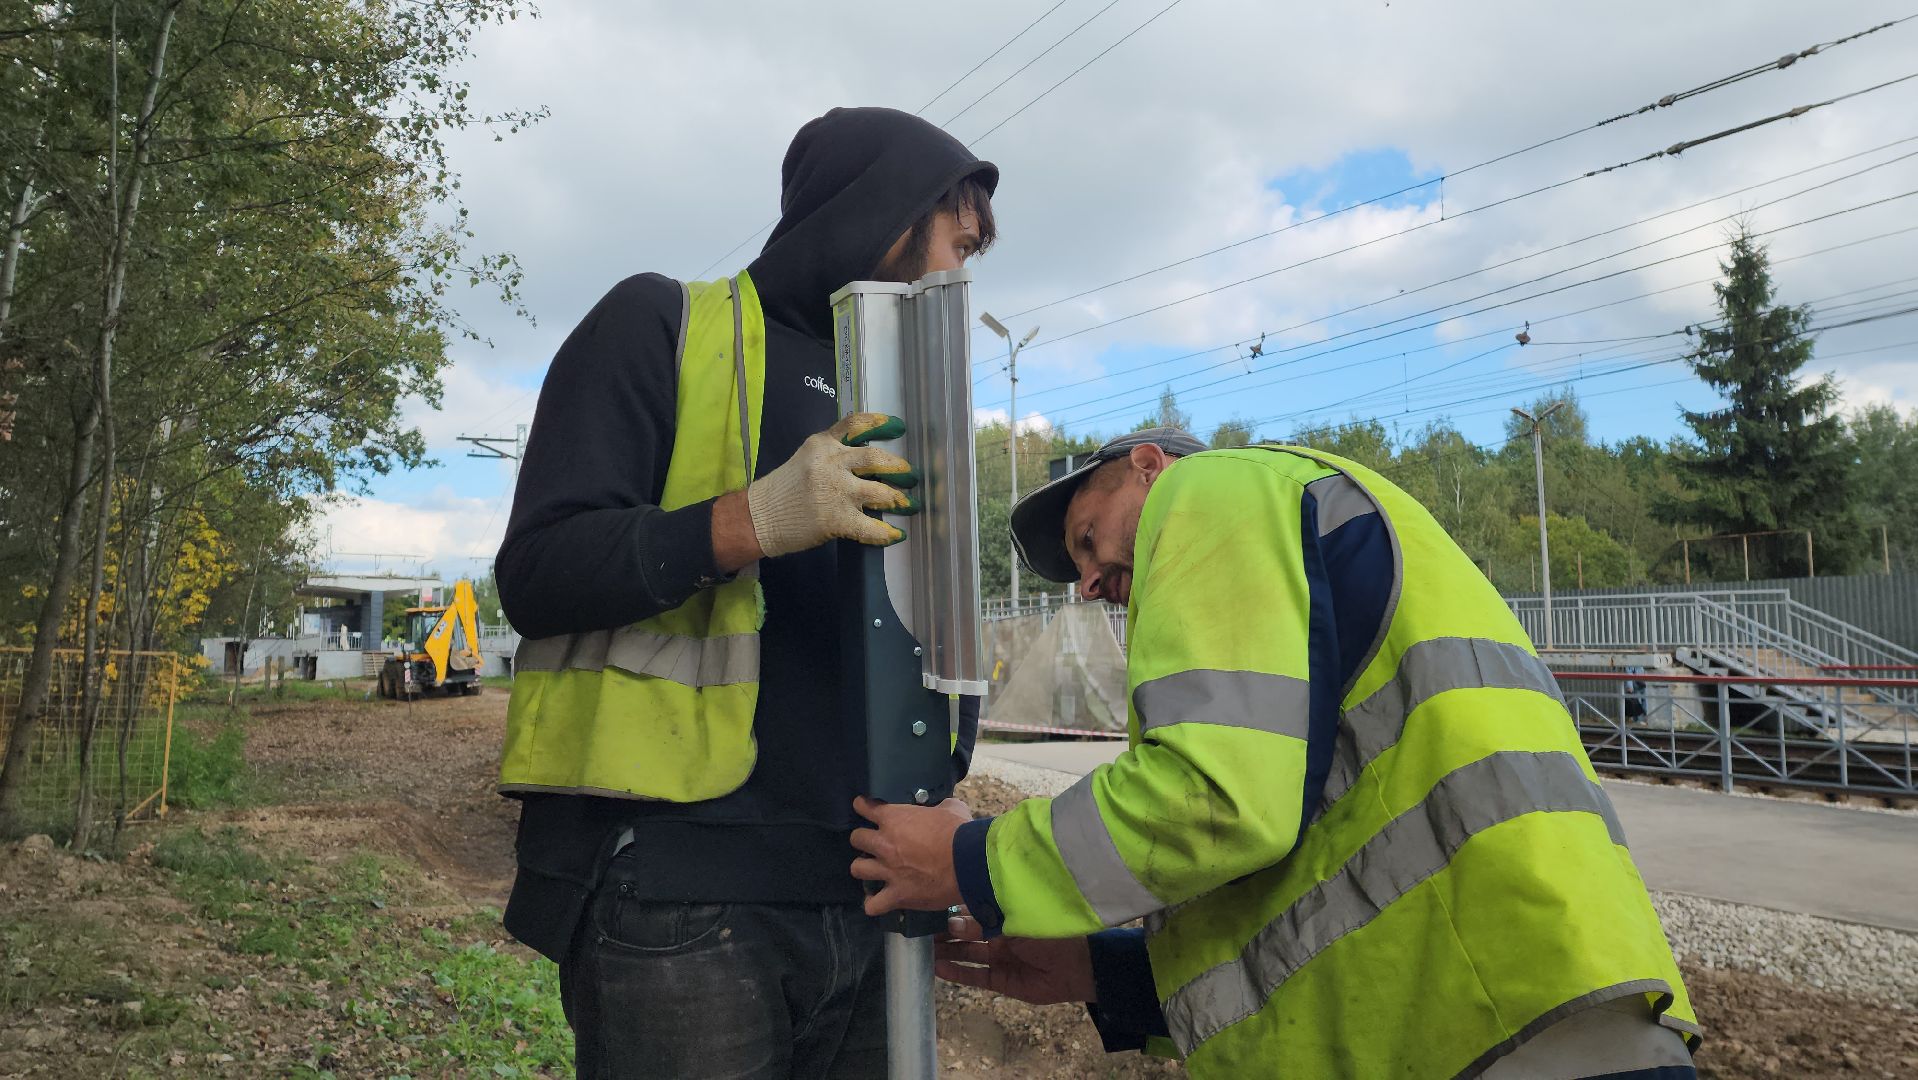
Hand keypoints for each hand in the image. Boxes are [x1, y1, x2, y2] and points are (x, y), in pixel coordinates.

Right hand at [745, 413, 920, 557]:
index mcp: (823, 444)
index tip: (898, 425)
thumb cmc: (783, 490)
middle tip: (910, 473)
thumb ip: (833, 454)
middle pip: (875, 458)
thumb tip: (866, 461)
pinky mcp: (837, 519)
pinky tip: (896, 534)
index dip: (880, 424)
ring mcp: (836, 491)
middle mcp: (832, 463)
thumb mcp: (806, 459)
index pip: (855, 425)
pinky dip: (887, 532)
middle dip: (898, 466)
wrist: (759, 517)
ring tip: (909, 503)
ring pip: (880, 491)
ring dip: (899, 498)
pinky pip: (871, 526)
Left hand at [849, 796, 969, 915]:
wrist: (969, 862)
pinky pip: (872, 905)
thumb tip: (941, 808)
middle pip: (856, 839)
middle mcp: (884, 844)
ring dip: (864, 868)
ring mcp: (888, 871)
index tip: (864, 808)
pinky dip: (873, 903)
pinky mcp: (897, 895)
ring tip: (872, 870)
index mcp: (894, 819)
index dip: (863, 806)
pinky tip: (878, 900)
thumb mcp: (951, 808)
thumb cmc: (960, 832)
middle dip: (863, 840)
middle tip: (874, 843)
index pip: (864, 807)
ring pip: (857, 869)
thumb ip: (939, 807)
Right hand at [935, 915, 1096, 1004]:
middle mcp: (998, 935)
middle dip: (942, 931)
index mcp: (1004, 914)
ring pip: (966, 954)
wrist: (1077, 968)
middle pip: (964, 933)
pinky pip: (974, 976)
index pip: (971, 909)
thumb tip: (951, 921)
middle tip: (916, 929)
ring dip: (945, 952)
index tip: (927, 905)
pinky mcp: (1000, 981)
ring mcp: (998, 958)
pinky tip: (937, 968)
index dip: (951, 909)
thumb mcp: (1015, 922)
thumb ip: (984, 923)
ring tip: (920, 949)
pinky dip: (957, 973)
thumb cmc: (1050, 933)